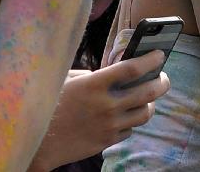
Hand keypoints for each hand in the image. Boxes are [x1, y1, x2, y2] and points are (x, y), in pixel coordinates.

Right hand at [30, 51, 170, 170]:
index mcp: (94, 85)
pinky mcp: (106, 141)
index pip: (132, 68)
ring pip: (145, 113)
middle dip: (162, 82)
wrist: (36, 144)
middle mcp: (105, 105)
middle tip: (163, 78)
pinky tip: (125, 115)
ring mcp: (108, 125)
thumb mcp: (64, 82)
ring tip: (147, 98)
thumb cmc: (47, 107)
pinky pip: (130, 130)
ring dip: (150, 104)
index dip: (151, 60)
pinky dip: (131, 121)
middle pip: (148, 91)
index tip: (159, 54)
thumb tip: (109, 74)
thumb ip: (89, 76)